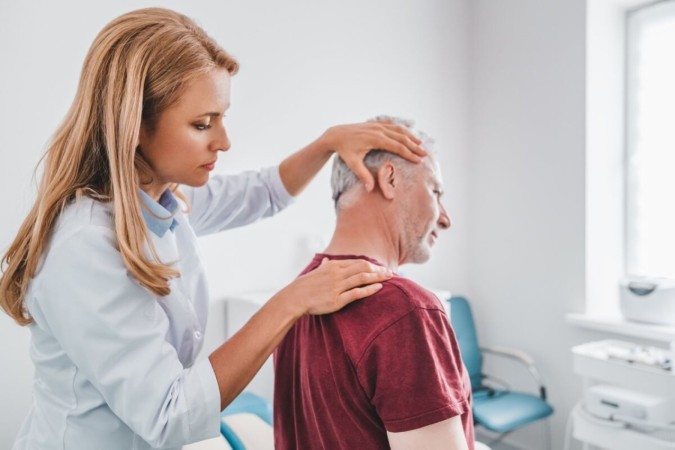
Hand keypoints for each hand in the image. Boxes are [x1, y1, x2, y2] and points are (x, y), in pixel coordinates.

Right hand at [276, 258, 392, 315]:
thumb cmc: (305, 286)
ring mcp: (337, 286)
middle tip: (391, 273)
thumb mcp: (316, 272)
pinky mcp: (337, 300)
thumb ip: (324, 265)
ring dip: (378, 277)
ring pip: (362, 278)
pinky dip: (369, 289)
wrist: (295, 298)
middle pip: (363, 268)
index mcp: (333, 266)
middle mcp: (337, 274)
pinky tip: (379, 287)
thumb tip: (327, 259)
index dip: (372, 265)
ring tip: (389, 278)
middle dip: (378, 270)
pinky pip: (357, 292)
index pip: (357, 262)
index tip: (381, 268)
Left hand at [320, 121, 426, 190]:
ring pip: (399, 129)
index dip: (409, 154)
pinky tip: (407, 132)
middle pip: (402, 138)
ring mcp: (377, 125)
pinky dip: (401, 128)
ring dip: (410, 136)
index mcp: (376, 139)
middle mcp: (379, 130)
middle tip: (425, 154)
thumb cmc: (344, 150)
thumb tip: (370, 189)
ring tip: (420, 144)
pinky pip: (392, 124)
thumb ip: (363, 175)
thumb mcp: (352, 163)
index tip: (418, 160)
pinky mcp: (375, 124)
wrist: (336, 135)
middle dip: (414, 146)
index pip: (398, 147)